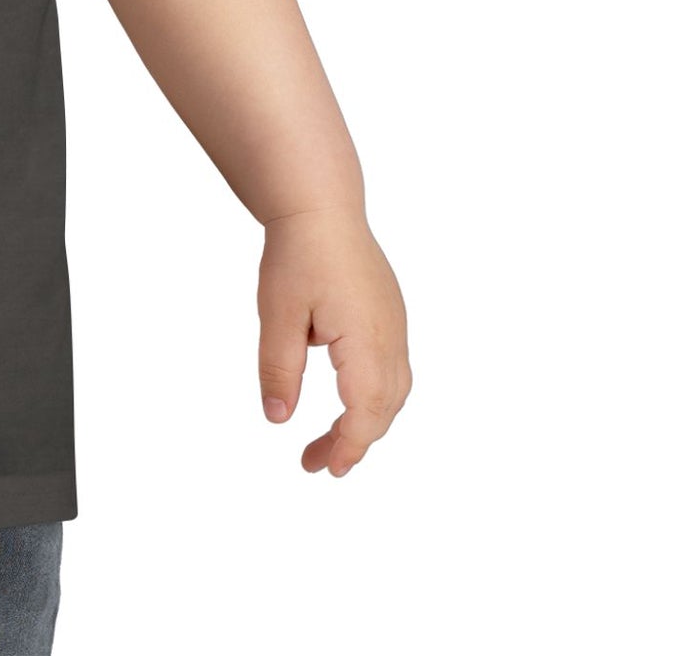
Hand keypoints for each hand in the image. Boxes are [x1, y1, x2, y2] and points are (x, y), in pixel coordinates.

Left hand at [257, 206, 410, 475]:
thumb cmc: (298, 254)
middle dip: (353, 441)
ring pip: (393, 391)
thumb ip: (279, 369)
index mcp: (367, 341)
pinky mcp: (390, 315)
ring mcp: (396, 325)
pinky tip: (347, 397)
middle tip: (316, 462)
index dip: (347, 446)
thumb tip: (278, 419)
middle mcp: (391, 338)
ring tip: (331, 439)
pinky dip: (373, 394)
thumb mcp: (278, 314)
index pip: (366, 413)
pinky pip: (392, 368)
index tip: (325, 468)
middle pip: (384, 409)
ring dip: (366, 419)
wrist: (321, 206)